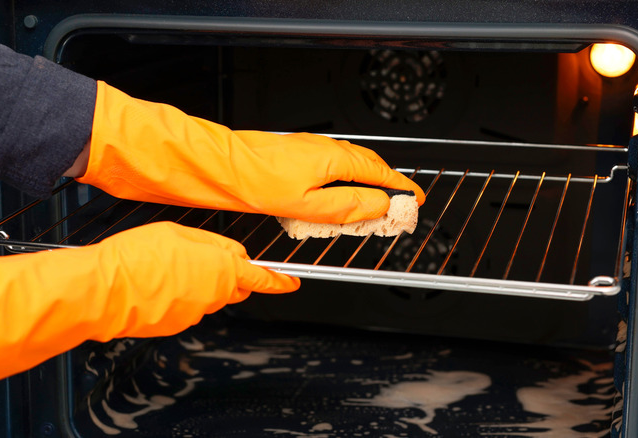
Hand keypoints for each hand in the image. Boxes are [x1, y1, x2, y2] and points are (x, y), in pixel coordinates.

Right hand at [0, 222, 297, 388]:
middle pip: (234, 287)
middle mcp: (213, 295)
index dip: (279, 282)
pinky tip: (157, 284)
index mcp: (221, 269)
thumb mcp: (180, 232)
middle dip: (229, 275)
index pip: (261, 278)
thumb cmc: (137, 257)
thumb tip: (231, 254)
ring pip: (208, 297)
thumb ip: (213, 243)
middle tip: (203, 261)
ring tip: (167, 268)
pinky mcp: (175, 325)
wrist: (105, 289)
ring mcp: (194, 313)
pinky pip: (187, 308)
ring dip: (198, 284)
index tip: (291, 284)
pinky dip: (179, 297)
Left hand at [77, 81, 423, 224]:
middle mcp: (326, 148)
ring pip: (350, 165)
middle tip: (397, 206)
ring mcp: (311, 148)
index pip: (381, 173)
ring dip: (366, 182)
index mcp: (334, 159)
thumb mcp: (309, 205)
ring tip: (371, 206)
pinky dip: (345, 180)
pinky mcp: (297, 152)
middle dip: (387, 185)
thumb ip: (348, 206)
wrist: (222, 167)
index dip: (401, 188)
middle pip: (369, 166)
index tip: (416, 199)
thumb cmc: (256, 183)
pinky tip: (336, 195)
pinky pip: (333, 165)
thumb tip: (380, 205)